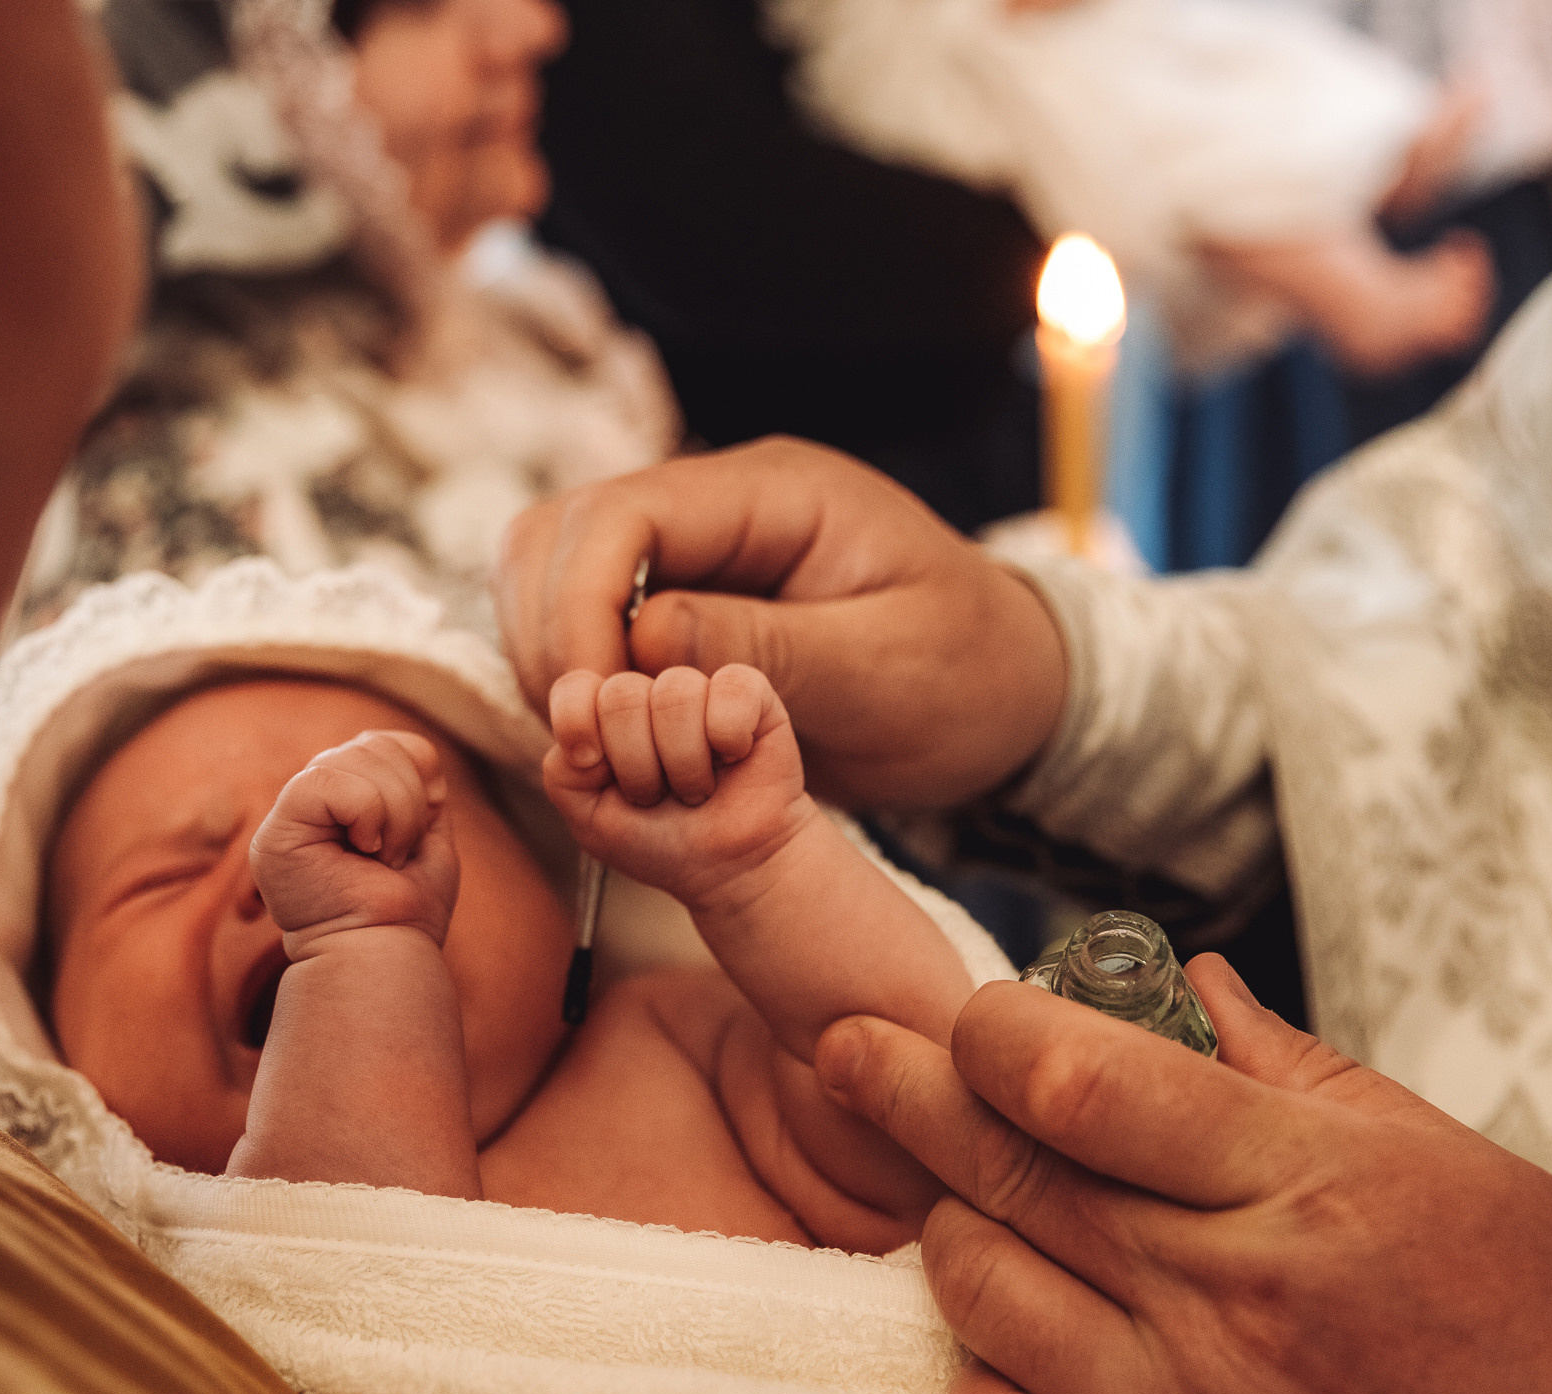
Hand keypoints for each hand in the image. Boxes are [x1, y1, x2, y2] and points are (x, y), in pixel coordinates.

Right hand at [248, 730, 459, 953]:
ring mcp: (290, 814)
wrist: (386, 957)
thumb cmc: (406, 912)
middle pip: (376, 744)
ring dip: (394, 815)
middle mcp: (313, 800)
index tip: (419, 832)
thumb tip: (421, 757)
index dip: (419, 774)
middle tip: (397, 856)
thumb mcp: (426, 838)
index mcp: (344, 798)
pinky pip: (329, 780)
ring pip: (356, 758)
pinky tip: (361, 853)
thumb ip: (418, 790)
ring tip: (381, 859)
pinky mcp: (275, 831)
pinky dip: (366, 815)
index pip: (386, 742)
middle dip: (410, 801)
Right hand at [498, 438, 1066, 807]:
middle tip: (580, 735)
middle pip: (561, 533)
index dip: (577, 605)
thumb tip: (643, 638)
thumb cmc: (968, 675)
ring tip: (591, 743)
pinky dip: (569, 678)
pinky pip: (581, 624)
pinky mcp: (677, 607)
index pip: (622, 513)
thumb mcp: (884, 669)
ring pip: (550, 572)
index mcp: (773, 492)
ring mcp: (691, 554)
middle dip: (548, 633)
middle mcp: (717, 507)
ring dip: (546, 656)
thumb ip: (769, 647)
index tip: (585, 702)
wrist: (1005, 694)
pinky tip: (604, 740)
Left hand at [542, 664, 816, 907]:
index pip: (575, 689)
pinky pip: (731, 689)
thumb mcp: (592, 822)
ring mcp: (698, 692)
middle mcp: (650, 698)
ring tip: (699, 789)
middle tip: (660, 796)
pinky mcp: (749, 693)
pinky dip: (730, 738)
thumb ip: (563, 774)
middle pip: (621, 695)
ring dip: (685, 764)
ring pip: (675, 693)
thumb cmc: (664, 845)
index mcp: (605, 721)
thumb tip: (586, 737)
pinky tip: (735, 759)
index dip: (576, 724)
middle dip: (638, 765)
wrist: (735, 869)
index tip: (592, 766)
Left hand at [815, 957, 1551, 1393]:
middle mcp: (1230, 1304)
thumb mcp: (1468, 1179)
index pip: (1089, 1079)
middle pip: (1009, 1167)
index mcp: (1315, 1193)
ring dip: (953, 1222)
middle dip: (905, 1090)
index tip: (968, 1013)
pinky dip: (988, 1367)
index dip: (996, 1030)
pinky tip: (1007, 1338)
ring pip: (982, 1285)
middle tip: (848, 1049)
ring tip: (963, 1195)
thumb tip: (1189, 988)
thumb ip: (1307, 1079)